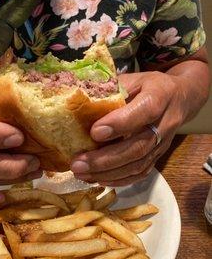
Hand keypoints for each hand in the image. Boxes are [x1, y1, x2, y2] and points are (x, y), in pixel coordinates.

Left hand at [71, 71, 186, 185]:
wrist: (180, 99)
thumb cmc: (148, 86)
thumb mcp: (133, 78)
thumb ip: (111, 89)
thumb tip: (78, 99)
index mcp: (160, 95)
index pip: (144, 111)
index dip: (120, 124)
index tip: (94, 132)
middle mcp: (165, 123)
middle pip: (138, 147)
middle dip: (105, 159)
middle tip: (78, 164)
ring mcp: (162, 144)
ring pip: (138, 165)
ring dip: (107, 173)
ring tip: (81, 174)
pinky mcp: (158, 157)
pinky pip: (140, 174)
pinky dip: (118, 180)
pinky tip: (97, 179)